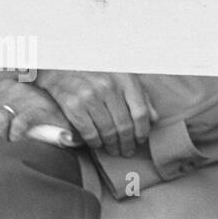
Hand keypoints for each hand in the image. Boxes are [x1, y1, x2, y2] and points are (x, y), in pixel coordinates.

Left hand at [0, 80, 72, 146]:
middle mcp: (16, 88)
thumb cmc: (38, 119)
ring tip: (5, 141)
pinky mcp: (42, 110)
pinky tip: (19, 139)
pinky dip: (14, 137)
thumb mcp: (14, 110)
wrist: (72, 120)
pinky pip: (18, 125)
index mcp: (6, 86)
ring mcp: (30, 98)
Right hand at [35, 71, 156, 157]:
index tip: (141, 140)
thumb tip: (154, 118)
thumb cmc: (98, 74)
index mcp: (125, 80)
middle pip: (124, 125)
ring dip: (112, 145)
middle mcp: (109, 87)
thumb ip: (141, 96)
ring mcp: (91, 96)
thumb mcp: (124, 78)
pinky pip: (89, 132)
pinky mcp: (74, 106)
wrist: (63, 67)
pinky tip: (98, 144)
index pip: (140, 112)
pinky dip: (95, 142)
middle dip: (127, 142)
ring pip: (107, 131)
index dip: (142, 130)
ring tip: (114, 150)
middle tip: (127, 151)